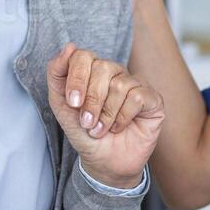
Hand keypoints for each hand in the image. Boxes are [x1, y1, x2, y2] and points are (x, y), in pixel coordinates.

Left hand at [47, 43, 163, 187]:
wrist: (103, 162)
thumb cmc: (84, 133)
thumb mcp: (61, 106)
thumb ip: (56, 75)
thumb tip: (69, 47)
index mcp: (92, 70)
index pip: (83, 56)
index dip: (77, 78)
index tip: (73, 103)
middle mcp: (115, 72)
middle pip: (102, 67)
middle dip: (92, 100)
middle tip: (87, 122)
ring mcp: (135, 84)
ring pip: (120, 84)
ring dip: (106, 114)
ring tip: (101, 129)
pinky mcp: (153, 99)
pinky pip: (137, 97)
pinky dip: (123, 117)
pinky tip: (120, 127)